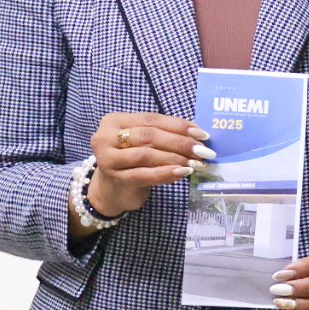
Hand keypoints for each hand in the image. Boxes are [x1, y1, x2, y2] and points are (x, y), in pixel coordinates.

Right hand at [88, 112, 213, 218]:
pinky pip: (144, 174)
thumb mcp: (143, 143)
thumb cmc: (132, 161)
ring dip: (175, 158)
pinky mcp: (115, 179)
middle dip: (179, 142)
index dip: (178, 125)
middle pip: (148, 135)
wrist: (111, 190)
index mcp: (115, 121)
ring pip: (146, 154)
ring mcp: (107, 158)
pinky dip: (165, 173)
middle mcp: (106, 136)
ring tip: (195, 163)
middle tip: (202, 150)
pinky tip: (182, 173)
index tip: (202, 134)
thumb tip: (198, 135)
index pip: (151, 119)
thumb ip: (163, 135)